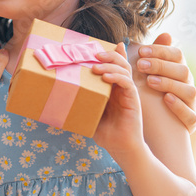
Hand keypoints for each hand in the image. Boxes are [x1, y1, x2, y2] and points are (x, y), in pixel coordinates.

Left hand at [90, 42, 145, 161]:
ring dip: (110, 65)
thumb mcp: (89, 113)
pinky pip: (127, 83)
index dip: (107, 54)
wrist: (120, 147)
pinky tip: (105, 78)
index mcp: (112, 87)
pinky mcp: (133, 100)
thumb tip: (62, 95)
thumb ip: (82, 102)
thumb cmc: (106, 132)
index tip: (93, 48)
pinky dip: (117, 77)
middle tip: (94, 54)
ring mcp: (128, 92)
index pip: (112, 65)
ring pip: (124, 69)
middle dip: (108, 55)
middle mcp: (121, 87)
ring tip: (95, 67)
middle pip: (119, 62)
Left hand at [135, 33, 195, 133]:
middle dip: (161, 66)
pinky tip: (166, 99)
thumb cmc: (152, 97)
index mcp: (179, 71)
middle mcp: (189, 85)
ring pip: (189, 91)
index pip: (177, 55)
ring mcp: (192, 104)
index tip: (141, 51)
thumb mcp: (148, 77)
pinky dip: (179, 106)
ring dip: (169, 84)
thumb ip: (148, 59)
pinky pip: (191, 114)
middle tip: (141, 65)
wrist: (158, 131)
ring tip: (151, 82)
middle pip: (182, 70)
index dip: (161, 51)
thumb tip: (150, 37)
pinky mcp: (192, 122)